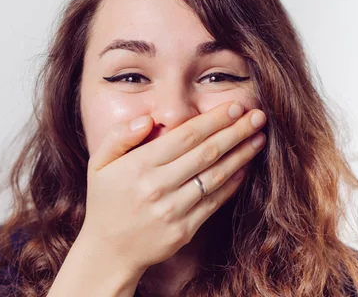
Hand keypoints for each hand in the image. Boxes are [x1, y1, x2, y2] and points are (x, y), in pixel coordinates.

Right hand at [78, 101, 266, 273]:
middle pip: (207, 152)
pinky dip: (232, 183)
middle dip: (236, 131)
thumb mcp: (99, 163)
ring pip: (216, 176)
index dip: (214, 120)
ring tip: (258, 138)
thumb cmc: (105, 200)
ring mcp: (173, 210)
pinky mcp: (185, 230)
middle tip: (258, 116)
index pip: (185, 136)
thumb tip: (148, 119)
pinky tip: (245, 167)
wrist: (108, 250)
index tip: (234, 107)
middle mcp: (158, 187)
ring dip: (241, 155)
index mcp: (139, 166)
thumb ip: (119, 136)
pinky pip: (214, 202)